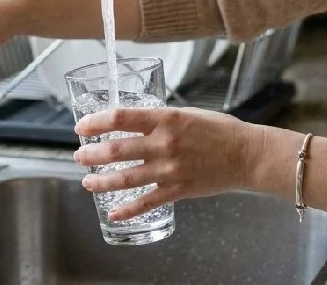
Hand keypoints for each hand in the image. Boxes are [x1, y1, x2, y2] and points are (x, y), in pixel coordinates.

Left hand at [73, 107, 263, 220]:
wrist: (247, 155)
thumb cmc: (220, 130)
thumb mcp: (186, 113)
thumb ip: (160, 119)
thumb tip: (136, 122)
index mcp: (165, 118)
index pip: (121, 118)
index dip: (96, 122)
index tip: (81, 126)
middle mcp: (164, 143)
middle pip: (116, 150)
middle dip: (91, 154)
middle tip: (79, 156)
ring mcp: (169, 169)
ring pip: (125, 178)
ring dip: (101, 181)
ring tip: (88, 182)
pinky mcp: (178, 189)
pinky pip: (146, 202)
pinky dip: (127, 210)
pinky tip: (113, 213)